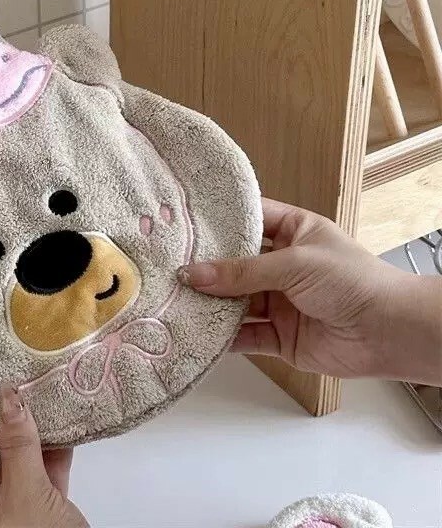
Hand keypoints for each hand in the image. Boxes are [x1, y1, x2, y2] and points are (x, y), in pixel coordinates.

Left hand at [0, 385, 88, 527]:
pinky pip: (43, 468)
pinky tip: (60, 416)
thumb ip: (19, 447)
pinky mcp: (42, 509)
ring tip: (24, 387)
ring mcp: (10, 509)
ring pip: (9, 457)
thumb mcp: (26, 499)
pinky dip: (52, 446)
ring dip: (21, 427)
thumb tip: (10, 396)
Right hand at [178, 198, 441, 384]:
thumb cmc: (352, 281)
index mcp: (293, 232)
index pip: (249, 219)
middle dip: (205, 266)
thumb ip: (241, 272)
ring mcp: (279, 301)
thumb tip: (191, 274)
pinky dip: (222, 336)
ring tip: (171, 298)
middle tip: (165, 263)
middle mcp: (283, 265)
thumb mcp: (294, 264)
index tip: (182, 221)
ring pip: (234, 301)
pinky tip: (195, 332)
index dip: (218, 221)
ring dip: (209, 303)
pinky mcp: (279, 335)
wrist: (390, 333)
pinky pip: (244, 335)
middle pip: (234, 264)